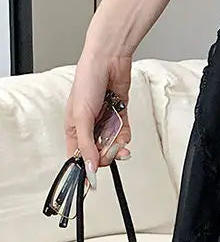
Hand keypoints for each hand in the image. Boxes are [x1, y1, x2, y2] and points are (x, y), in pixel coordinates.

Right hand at [65, 47, 132, 187]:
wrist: (109, 62)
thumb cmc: (87, 81)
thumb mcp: (82, 117)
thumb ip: (86, 144)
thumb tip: (89, 166)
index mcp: (73, 127)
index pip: (78, 155)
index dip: (85, 167)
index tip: (92, 179)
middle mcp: (89, 125)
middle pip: (98, 151)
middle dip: (106, 154)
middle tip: (111, 152)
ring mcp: (105, 120)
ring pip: (112, 143)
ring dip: (118, 145)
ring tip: (120, 143)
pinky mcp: (119, 114)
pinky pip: (123, 132)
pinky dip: (125, 135)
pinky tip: (125, 134)